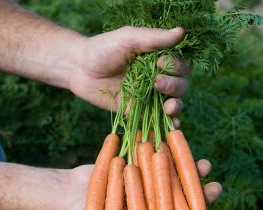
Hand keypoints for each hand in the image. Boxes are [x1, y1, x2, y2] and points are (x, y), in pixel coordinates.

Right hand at [62, 160, 221, 209]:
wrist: (69, 194)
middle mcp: (154, 207)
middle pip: (182, 203)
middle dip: (201, 197)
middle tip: (216, 188)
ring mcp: (149, 186)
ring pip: (174, 180)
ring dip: (191, 173)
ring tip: (206, 165)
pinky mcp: (141, 168)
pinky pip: (158, 162)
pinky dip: (171, 156)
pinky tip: (183, 148)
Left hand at [69, 26, 190, 127]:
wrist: (80, 69)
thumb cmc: (103, 49)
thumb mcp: (129, 38)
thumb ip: (154, 38)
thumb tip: (182, 32)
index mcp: (159, 60)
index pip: (182, 66)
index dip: (176, 67)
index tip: (159, 63)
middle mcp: (157, 78)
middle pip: (180, 86)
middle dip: (174, 86)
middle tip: (156, 82)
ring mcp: (149, 96)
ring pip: (174, 103)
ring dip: (176, 105)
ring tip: (168, 106)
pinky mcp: (138, 111)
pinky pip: (157, 119)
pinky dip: (168, 123)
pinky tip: (171, 125)